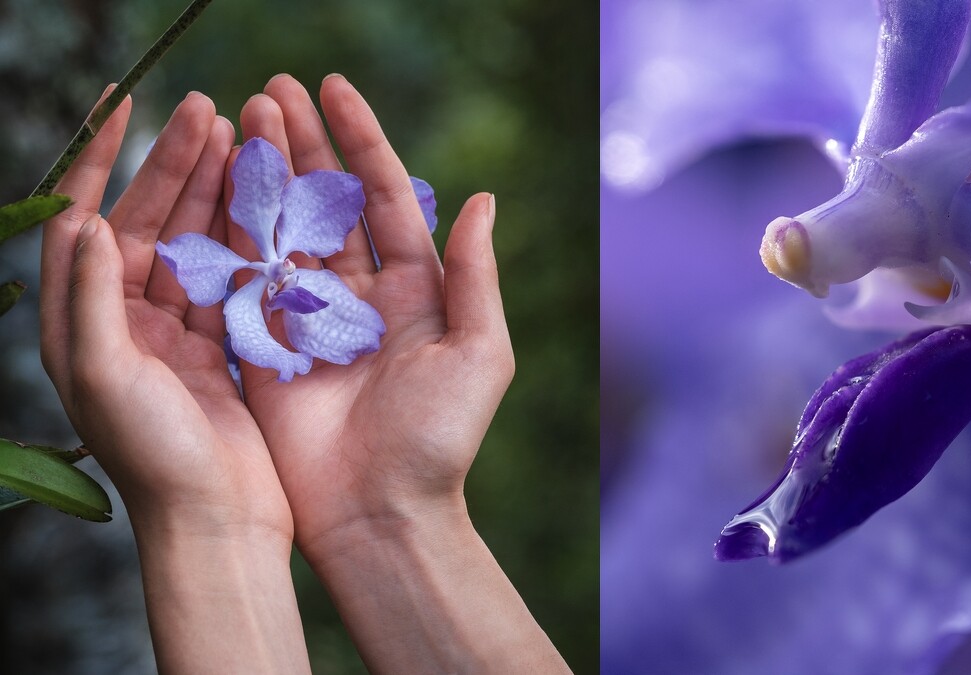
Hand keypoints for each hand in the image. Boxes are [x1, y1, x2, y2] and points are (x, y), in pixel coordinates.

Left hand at [41, 88, 308, 671]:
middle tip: (207, 108)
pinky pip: (230, 276)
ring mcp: (175, 333)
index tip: (125, 106)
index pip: (82, 219)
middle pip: (146, 219)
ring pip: (194, 242)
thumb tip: (91, 221)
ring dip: (213, 191)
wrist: (217, 523)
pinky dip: (246, 237)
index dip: (99, 159)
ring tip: (240, 137)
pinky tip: (267, 202)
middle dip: (173, 163)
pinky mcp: (220, 348)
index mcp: (84, 323)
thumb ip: (94, 299)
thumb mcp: (109, 377)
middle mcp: (124, 320)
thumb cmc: (155, 458)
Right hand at [224, 75, 564, 672]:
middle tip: (272, 89)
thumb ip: (474, 276)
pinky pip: (246, 280)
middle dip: (303, 145)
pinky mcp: (267, 348)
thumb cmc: (440, 439)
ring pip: (282, 229)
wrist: (382, 515)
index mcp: (415, 290)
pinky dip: (230, 232)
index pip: (385, 197)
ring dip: (263, 174)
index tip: (334, 88)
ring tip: (242, 116)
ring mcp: (309, 319)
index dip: (361, 141)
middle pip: (327, 203)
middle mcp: (361, 295)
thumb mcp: (481, 353)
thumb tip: (483, 200)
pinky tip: (215, 185)